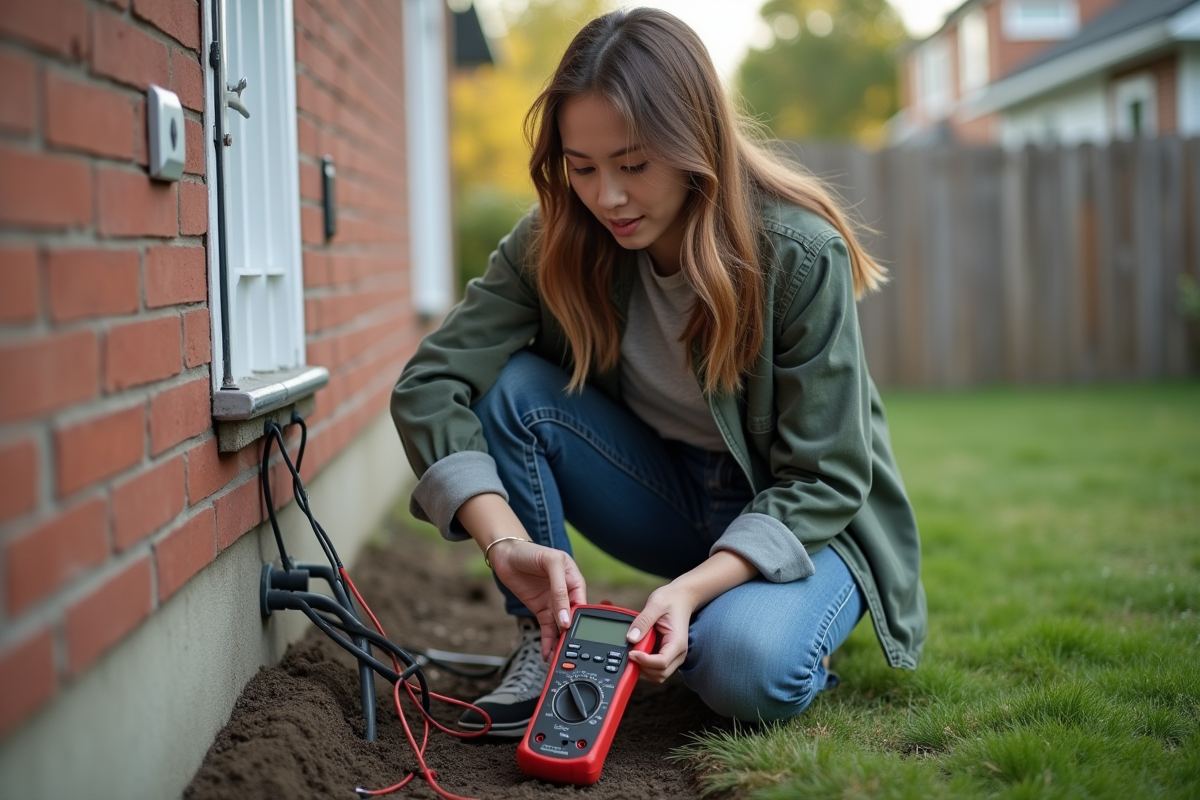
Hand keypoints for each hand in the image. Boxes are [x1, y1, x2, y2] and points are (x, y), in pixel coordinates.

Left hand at [489, 539, 587, 659]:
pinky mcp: (540, 610)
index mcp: (574, 579)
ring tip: (558, 655)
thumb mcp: (551, 563)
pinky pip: (547, 629)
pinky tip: (548, 652)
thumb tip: (566, 618)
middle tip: (568, 649)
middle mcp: (566, 593)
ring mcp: (553, 603)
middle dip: (571, 633)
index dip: (580, 617)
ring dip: (560, 641)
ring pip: (560, 627)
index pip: (582, 602)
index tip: (574, 631)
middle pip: (572, 617)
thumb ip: (560, 590)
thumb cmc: (530, 552)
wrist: (505, 554)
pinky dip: (548, 641)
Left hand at [625, 582, 697, 682]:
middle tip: (632, 651)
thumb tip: (631, 638)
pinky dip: (646, 664)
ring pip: (658, 674)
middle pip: (660, 673)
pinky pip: (657, 668)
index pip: (661, 663)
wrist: (682, 598)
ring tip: (637, 649)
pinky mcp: (669, 655)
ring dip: (644, 666)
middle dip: (643, 666)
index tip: (632, 652)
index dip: (644, 661)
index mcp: (677, 642)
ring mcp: (674, 656)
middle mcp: (678, 653)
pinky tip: (641, 650)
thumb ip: (643, 621)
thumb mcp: (655, 605)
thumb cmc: (671, 600)